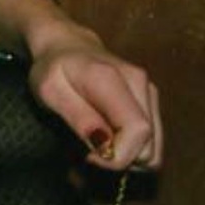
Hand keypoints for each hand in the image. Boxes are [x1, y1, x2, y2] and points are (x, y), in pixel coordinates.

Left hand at [27, 20, 162, 171]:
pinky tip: (109, 139)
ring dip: (127, 157)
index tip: (89, 156)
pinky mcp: (151, 99)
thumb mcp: (49, 92)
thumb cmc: (52, 68)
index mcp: (112, 79)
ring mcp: (149, 91)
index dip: (117, 156)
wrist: (66, 44)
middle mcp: (140, 83)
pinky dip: (132, 148)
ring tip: (98, 145)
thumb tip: (105, 147)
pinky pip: (151, 140)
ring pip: (154, 148)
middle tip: (89, 152)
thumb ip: (78, 117)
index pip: (138, 131)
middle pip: (150, 145)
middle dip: (120, 160)